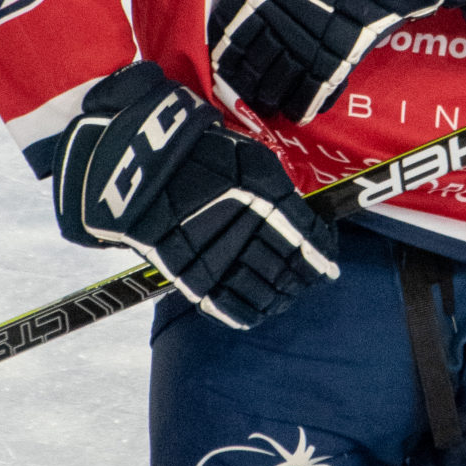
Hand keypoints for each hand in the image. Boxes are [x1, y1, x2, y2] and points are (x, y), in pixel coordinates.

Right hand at [50, 64, 338, 331]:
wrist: (140, 164)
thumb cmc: (200, 154)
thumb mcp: (251, 160)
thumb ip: (282, 194)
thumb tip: (308, 224)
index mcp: (270, 198)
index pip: (314, 240)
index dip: (324, 254)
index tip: (325, 258)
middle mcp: (253, 231)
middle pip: (294, 271)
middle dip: (304, 277)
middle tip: (304, 277)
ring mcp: (224, 256)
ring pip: (269, 293)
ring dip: (282, 296)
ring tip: (282, 293)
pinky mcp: (195, 276)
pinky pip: (233, 306)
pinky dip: (251, 312)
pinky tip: (258, 309)